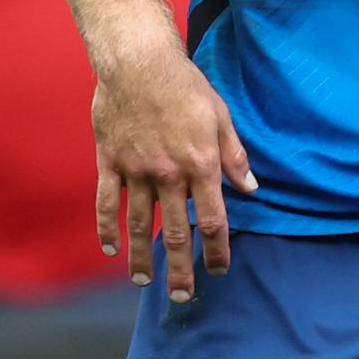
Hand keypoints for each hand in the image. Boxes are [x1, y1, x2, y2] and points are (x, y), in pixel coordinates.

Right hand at [92, 35, 256, 296]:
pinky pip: (107, 203)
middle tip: (183, 297)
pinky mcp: (110, 162)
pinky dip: (107, 228)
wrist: (138, 61)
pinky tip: (110, 248)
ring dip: (142, 257)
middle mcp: (169, 174)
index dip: (217, 250)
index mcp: (201, 165)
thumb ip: (235, 157)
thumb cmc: (185, 85)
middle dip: (180, 269)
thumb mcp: (221, 117)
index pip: (212, 220)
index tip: (219, 270)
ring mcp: (136, 171)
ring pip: (140, 225)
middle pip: (175, 233)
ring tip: (144, 281)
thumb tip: (251, 189)